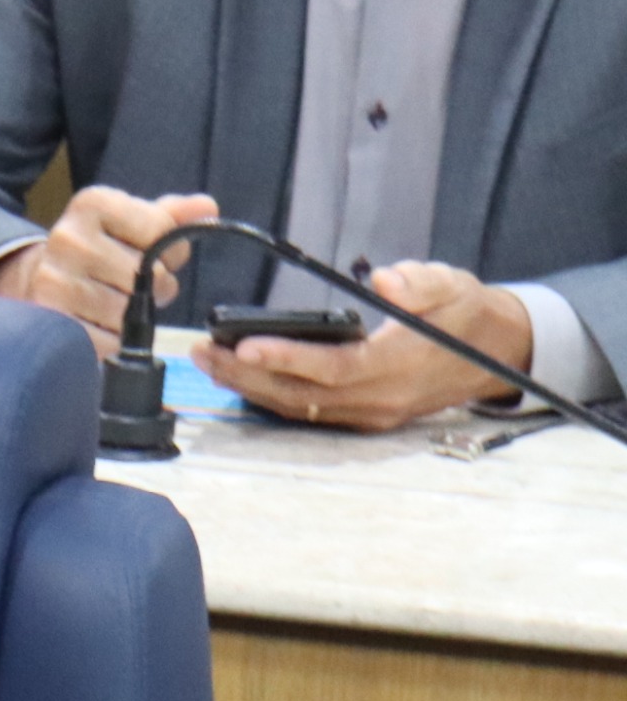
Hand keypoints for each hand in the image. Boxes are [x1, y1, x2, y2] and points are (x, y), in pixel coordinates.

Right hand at [0, 184, 219, 340]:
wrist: (35, 278)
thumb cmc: (98, 250)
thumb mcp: (131, 223)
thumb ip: (171, 216)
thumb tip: (208, 208)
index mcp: (93, 204)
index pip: (160, 229)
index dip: (170, 251)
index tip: (155, 258)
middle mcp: (68, 238)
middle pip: (146, 274)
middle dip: (153, 288)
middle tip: (135, 289)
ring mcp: (53, 282)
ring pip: (126, 311)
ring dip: (131, 318)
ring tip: (116, 308)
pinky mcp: (49, 322)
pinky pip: (106, 341)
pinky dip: (113, 341)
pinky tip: (100, 326)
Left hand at [201, 260, 526, 430]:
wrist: (497, 353)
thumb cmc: (466, 311)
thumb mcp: (451, 283)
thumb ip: (418, 282)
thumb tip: (383, 280)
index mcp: (401, 362)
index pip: (334, 365)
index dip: (286, 357)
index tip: (242, 344)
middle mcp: (382, 397)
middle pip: (303, 393)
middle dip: (247, 375)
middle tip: (203, 352)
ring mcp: (373, 414)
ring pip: (300, 407)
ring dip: (250, 388)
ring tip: (210, 363)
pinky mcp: (367, 420)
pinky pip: (310, 413)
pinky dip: (272, 398)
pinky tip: (242, 380)